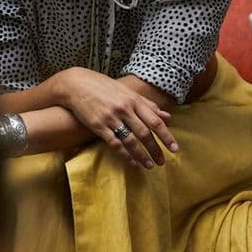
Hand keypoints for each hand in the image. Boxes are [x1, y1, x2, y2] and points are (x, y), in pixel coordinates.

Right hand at [53, 68, 177, 167]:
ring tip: (150, 166)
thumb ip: (148, 105)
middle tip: (163, 162)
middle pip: (145, 133)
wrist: (76, 85)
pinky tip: (132, 162)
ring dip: (142, 155)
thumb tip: (168, 116)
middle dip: (155, 149)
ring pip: (131, 140)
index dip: (166, 136)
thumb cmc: (105, 88)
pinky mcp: (98, 125)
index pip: (155, 121)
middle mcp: (125, 109)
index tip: (175, 149)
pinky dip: (124, 154)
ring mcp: (111, 117)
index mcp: (134, 100)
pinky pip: (114, 143)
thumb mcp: (128, 93)